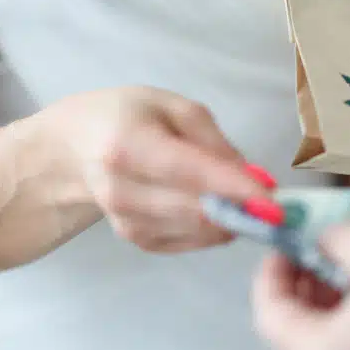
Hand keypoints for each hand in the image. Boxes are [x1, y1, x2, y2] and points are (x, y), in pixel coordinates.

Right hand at [47, 86, 281, 252]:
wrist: (73, 150)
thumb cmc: (127, 117)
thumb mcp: (172, 107)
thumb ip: (213, 140)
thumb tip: (252, 178)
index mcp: (128, 145)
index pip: (189, 172)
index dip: (235, 188)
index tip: (273, 200)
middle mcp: (122, 189)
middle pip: (195, 209)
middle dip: (242, 208)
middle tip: (276, 201)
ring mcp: (126, 221)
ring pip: (197, 230)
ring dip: (231, 218)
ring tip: (246, 198)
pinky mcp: (137, 240)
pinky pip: (190, 242)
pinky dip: (214, 229)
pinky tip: (219, 209)